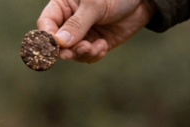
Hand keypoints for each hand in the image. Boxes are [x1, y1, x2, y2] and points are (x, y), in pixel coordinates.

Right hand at [37, 0, 156, 62]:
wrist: (143, 0)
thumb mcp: (95, 5)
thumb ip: (77, 24)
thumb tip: (59, 43)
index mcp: (63, 6)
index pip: (46, 24)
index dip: (47, 37)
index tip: (53, 47)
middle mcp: (69, 22)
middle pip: (56, 43)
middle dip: (65, 50)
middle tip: (74, 52)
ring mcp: (82, 34)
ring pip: (71, 52)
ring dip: (81, 53)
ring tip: (94, 46)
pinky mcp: (95, 44)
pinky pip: (87, 56)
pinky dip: (94, 55)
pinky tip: (103, 45)